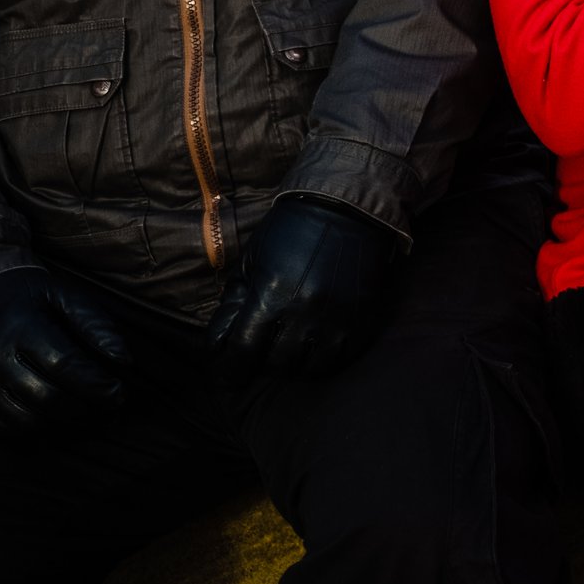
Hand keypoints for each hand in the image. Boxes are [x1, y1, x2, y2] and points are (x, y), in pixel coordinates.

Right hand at [0, 265, 133, 430]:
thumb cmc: (33, 297)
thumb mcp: (65, 295)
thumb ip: (96, 324)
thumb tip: (124, 360)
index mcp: (21, 327)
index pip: (64, 364)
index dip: (95, 384)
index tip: (119, 393)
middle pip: (46, 397)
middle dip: (85, 408)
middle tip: (110, 408)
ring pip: (26, 420)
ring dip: (64, 425)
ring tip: (91, 417)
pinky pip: (7, 427)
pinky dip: (37, 430)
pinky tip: (61, 420)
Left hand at [208, 197, 395, 381]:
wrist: (347, 209)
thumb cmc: (291, 232)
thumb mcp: (251, 262)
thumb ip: (234, 304)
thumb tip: (221, 343)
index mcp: (272, 295)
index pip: (242, 352)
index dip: (229, 370)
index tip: (228, 374)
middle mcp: (305, 312)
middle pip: (276, 364)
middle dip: (263, 362)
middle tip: (262, 351)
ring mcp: (337, 317)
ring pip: (310, 368)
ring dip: (295, 364)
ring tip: (290, 349)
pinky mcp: (361, 317)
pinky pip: (341, 358)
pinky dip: (324, 359)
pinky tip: (315, 346)